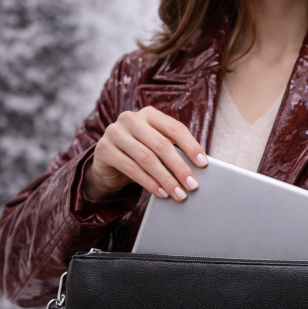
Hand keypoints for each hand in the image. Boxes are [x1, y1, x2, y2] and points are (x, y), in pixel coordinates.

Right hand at [83, 106, 207, 200]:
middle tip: (192, 185)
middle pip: (161, 145)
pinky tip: (161, 193)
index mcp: (149, 114)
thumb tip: (198, 168)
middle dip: (180, 168)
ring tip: (178, 194)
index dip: (191, 146)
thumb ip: (172, 151)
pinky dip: (149, 183)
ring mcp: (115, 132)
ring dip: (166, 179)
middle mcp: (131, 119)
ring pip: (146, 158)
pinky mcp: (104, 149)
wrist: (108, 164)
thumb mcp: (155, 148)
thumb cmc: (138, 155)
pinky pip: (131, 169)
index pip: (175, 128)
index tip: (203, 164)